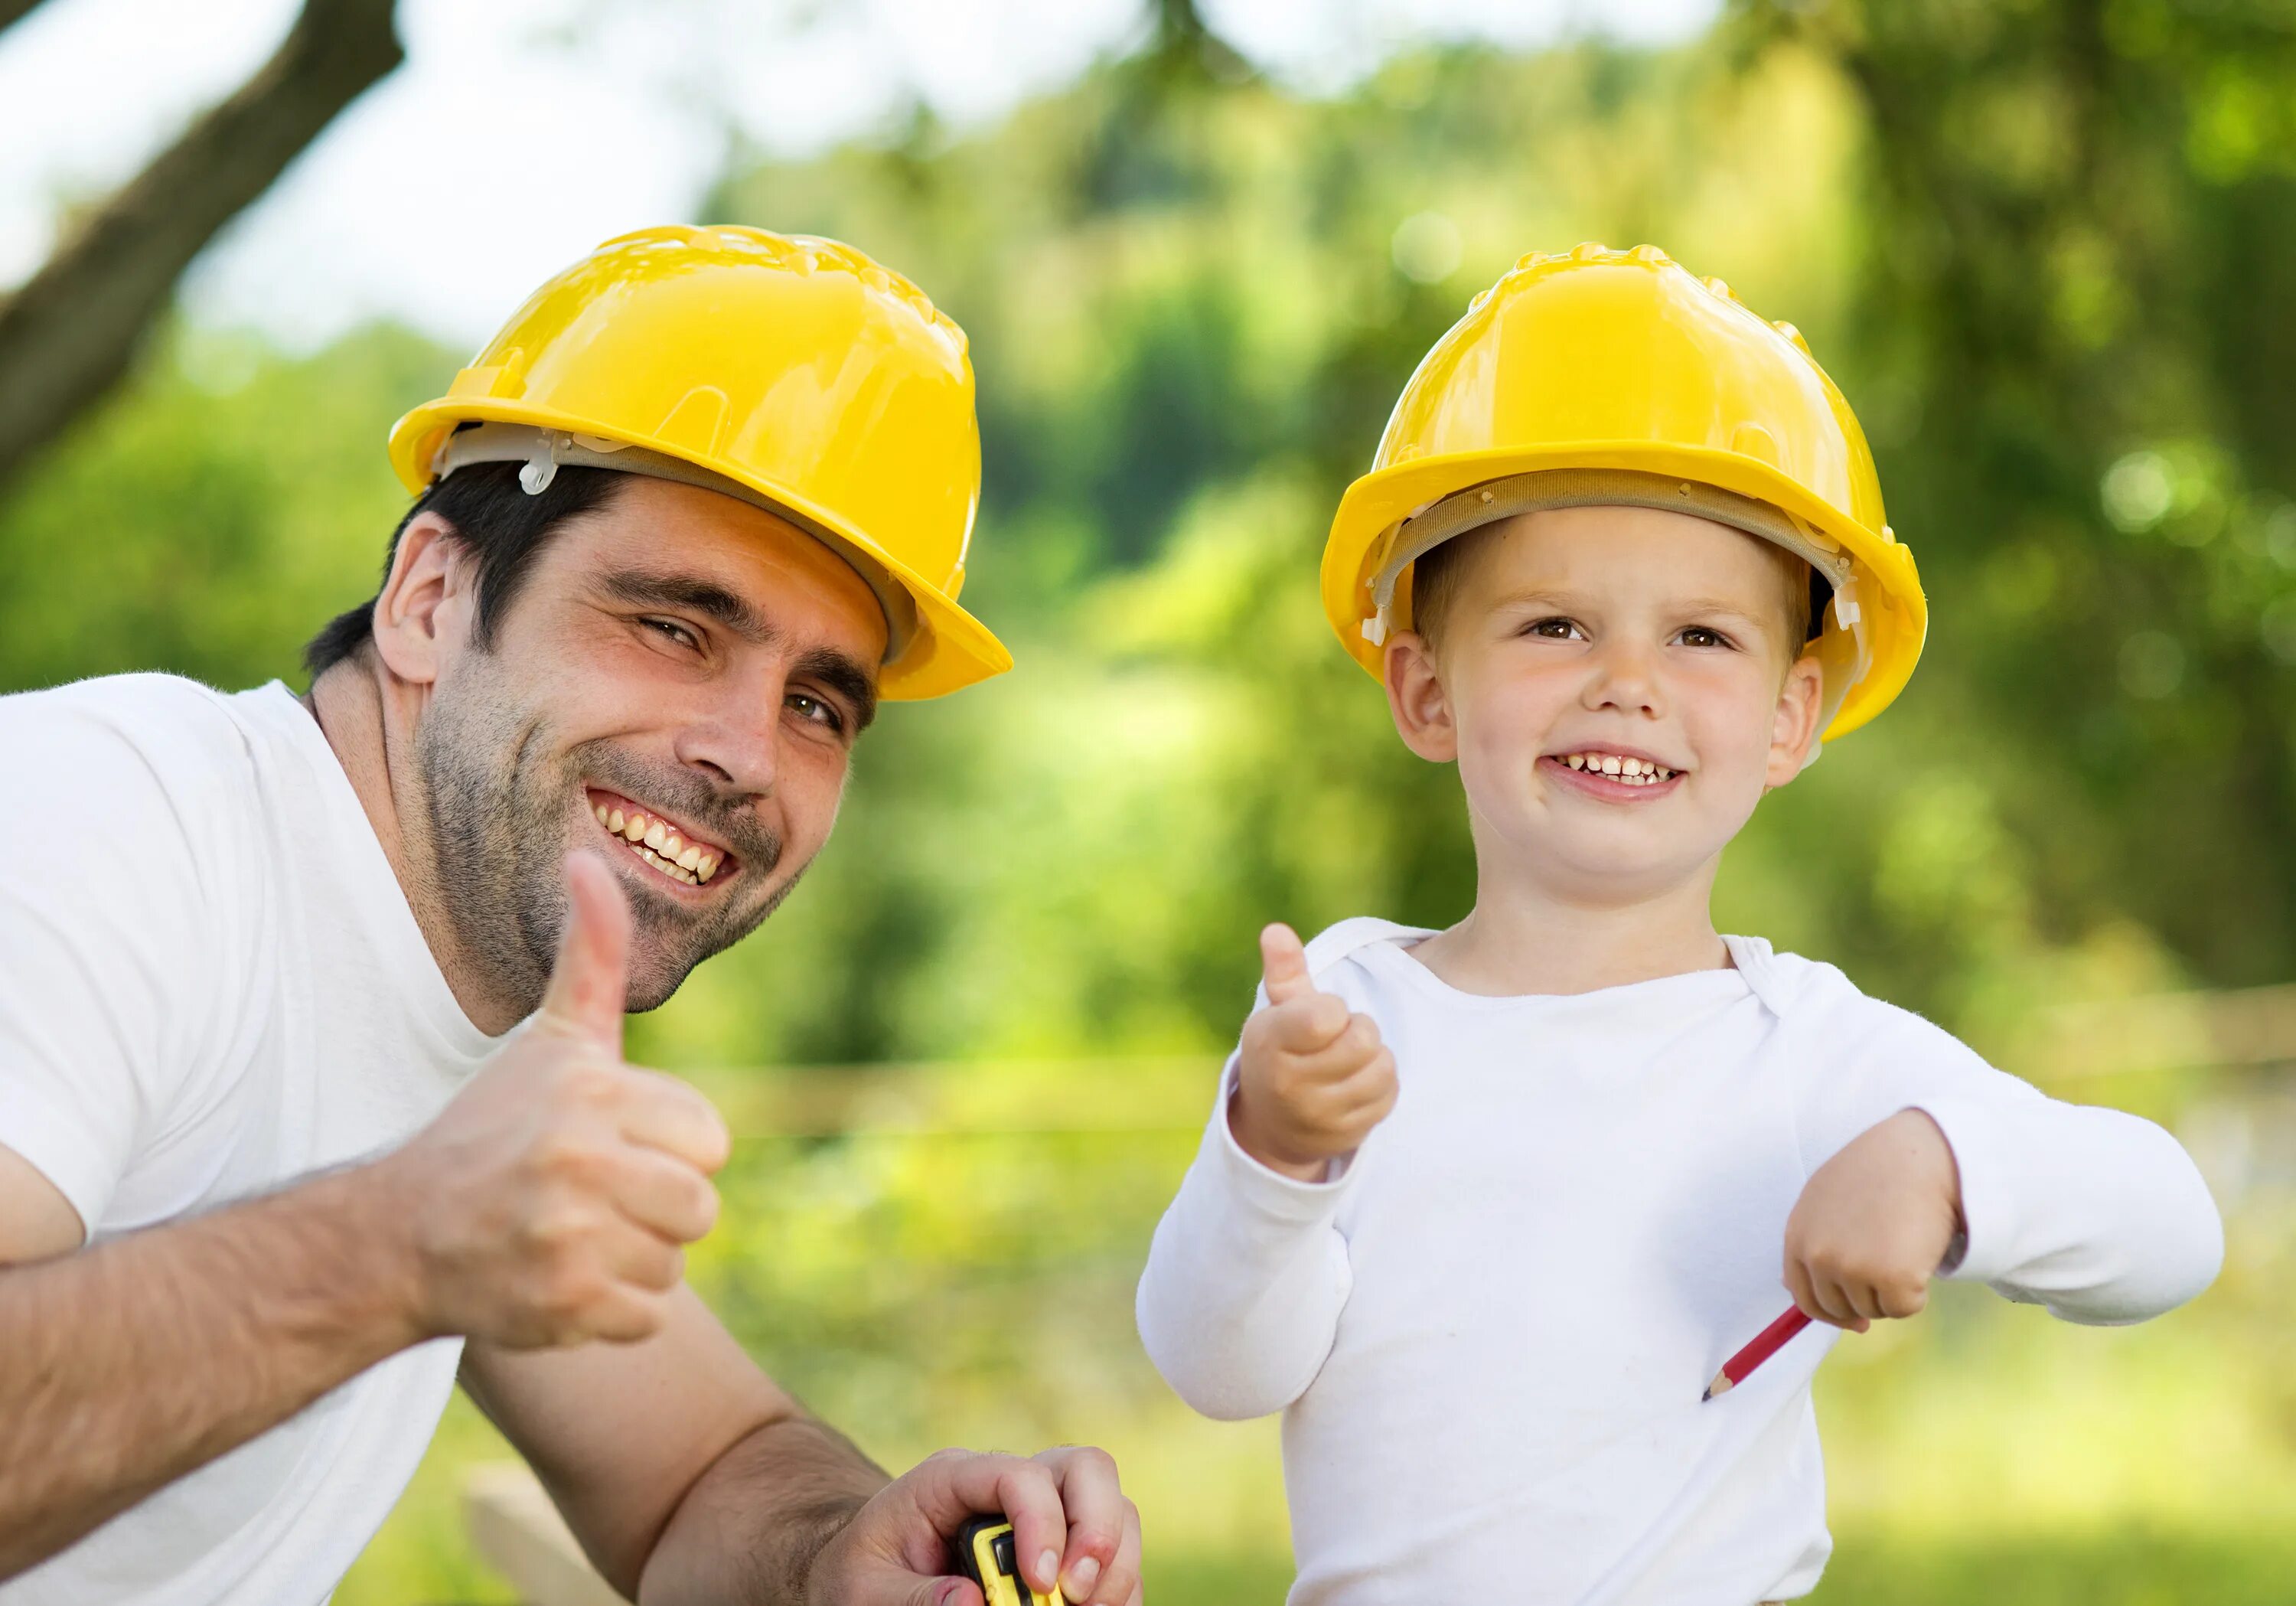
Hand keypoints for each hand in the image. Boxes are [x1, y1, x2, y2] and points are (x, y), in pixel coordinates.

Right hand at [373, 852, 731, 1347]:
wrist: (400, 1234)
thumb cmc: (494, 1129)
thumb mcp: (550, 1040)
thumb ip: (589, 956)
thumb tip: (590, 857)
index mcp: (591, 1094)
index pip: (710, 1140)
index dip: (671, 1147)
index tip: (613, 1143)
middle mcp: (579, 1162)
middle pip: (699, 1208)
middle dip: (657, 1209)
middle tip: (592, 1197)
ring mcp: (568, 1238)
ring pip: (673, 1264)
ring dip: (633, 1259)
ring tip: (571, 1234)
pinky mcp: (561, 1306)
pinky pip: (644, 1318)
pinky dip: (609, 1311)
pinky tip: (559, 1279)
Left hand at [805, 1445, 1141, 1605]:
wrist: (870, 1570)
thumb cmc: (863, 1572)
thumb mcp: (865, 1589)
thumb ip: (911, 1598)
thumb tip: (973, 1603)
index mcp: (955, 1477)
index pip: (1020, 1474)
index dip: (1043, 1523)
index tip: (1041, 1583)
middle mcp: (1010, 1482)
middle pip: (1087, 1469)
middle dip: (1098, 1531)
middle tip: (1078, 1592)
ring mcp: (1045, 1508)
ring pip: (1115, 1506)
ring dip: (1116, 1564)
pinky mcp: (1063, 1543)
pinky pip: (1115, 1552)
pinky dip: (1118, 1585)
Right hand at [1229, 923, 1397, 1181]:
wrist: (1273, 1126)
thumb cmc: (1281, 1052)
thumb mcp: (1278, 1011)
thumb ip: (1285, 970)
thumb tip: (1276, 929)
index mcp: (1271, 1043)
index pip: (1327, 1016)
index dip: (1334, 1009)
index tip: (1321, 1018)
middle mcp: (1291, 1083)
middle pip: (1363, 1040)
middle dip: (1359, 1029)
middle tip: (1340, 1037)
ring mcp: (1320, 1115)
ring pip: (1382, 1067)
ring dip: (1374, 1056)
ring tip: (1351, 1058)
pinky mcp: (1347, 1134)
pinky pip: (1389, 1095)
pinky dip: (1381, 1084)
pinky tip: (1358, 1082)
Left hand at [1782, 1109, 1963, 1331]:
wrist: (1921, 1156)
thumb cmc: (1877, 1172)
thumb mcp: (1824, 1200)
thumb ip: (1809, 1242)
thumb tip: (1788, 1287)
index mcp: (1798, 1236)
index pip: (1803, 1296)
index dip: (1830, 1313)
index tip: (1855, 1319)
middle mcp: (1819, 1255)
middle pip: (1838, 1309)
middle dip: (1865, 1302)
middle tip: (1890, 1271)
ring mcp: (1853, 1269)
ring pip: (1873, 1310)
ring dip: (1891, 1292)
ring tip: (1903, 1248)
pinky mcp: (1891, 1279)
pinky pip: (1904, 1309)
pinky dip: (1918, 1293)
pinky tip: (1920, 1256)